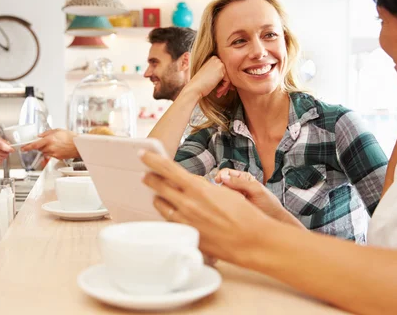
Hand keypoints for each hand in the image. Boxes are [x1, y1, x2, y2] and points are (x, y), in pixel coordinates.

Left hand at [20, 129, 78, 159]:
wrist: (78, 145)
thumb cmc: (70, 137)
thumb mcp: (57, 130)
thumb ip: (47, 133)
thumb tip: (40, 135)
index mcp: (49, 140)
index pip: (34, 145)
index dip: (27, 147)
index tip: (23, 148)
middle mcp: (50, 148)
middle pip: (39, 149)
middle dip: (41, 145)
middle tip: (47, 141)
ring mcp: (53, 153)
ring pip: (45, 152)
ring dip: (47, 149)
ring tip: (55, 144)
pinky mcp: (57, 157)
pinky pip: (51, 155)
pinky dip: (52, 152)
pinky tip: (59, 148)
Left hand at [140, 150, 271, 267]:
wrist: (253, 241)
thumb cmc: (245, 215)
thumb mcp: (224, 192)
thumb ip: (203, 187)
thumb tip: (192, 185)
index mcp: (198, 189)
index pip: (168, 169)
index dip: (152, 160)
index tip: (143, 154)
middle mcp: (188, 205)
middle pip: (159, 187)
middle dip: (150, 179)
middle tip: (145, 175)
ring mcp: (186, 223)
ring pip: (161, 207)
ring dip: (158, 198)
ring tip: (157, 195)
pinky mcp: (187, 237)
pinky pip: (171, 224)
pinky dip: (169, 216)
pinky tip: (172, 214)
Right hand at [185, 56, 232, 98]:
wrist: (194, 88)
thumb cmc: (200, 84)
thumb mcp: (210, 75)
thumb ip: (218, 72)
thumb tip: (230, 77)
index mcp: (212, 58)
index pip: (223, 69)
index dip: (223, 80)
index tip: (221, 88)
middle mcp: (216, 59)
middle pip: (227, 72)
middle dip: (226, 84)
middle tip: (223, 92)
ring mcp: (219, 63)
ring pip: (228, 77)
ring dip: (225, 87)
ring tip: (220, 93)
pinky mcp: (221, 70)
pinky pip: (228, 80)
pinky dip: (224, 87)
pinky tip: (218, 92)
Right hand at [215, 169, 305, 228]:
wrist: (275, 219)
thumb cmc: (270, 203)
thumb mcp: (256, 189)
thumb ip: (240, 182)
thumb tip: (223, 177)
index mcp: (244, 178)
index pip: (227, 172)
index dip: (221, 175)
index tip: (218, 180)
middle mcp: (238, 187)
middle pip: (223, 183)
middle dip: (222, 188)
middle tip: (227, 194)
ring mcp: (236, 198)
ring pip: (223, 194)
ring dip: (225, 197)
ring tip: (233, 202)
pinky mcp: (234, 208)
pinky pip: (225, 205)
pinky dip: (225, 205)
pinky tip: (231, 208)